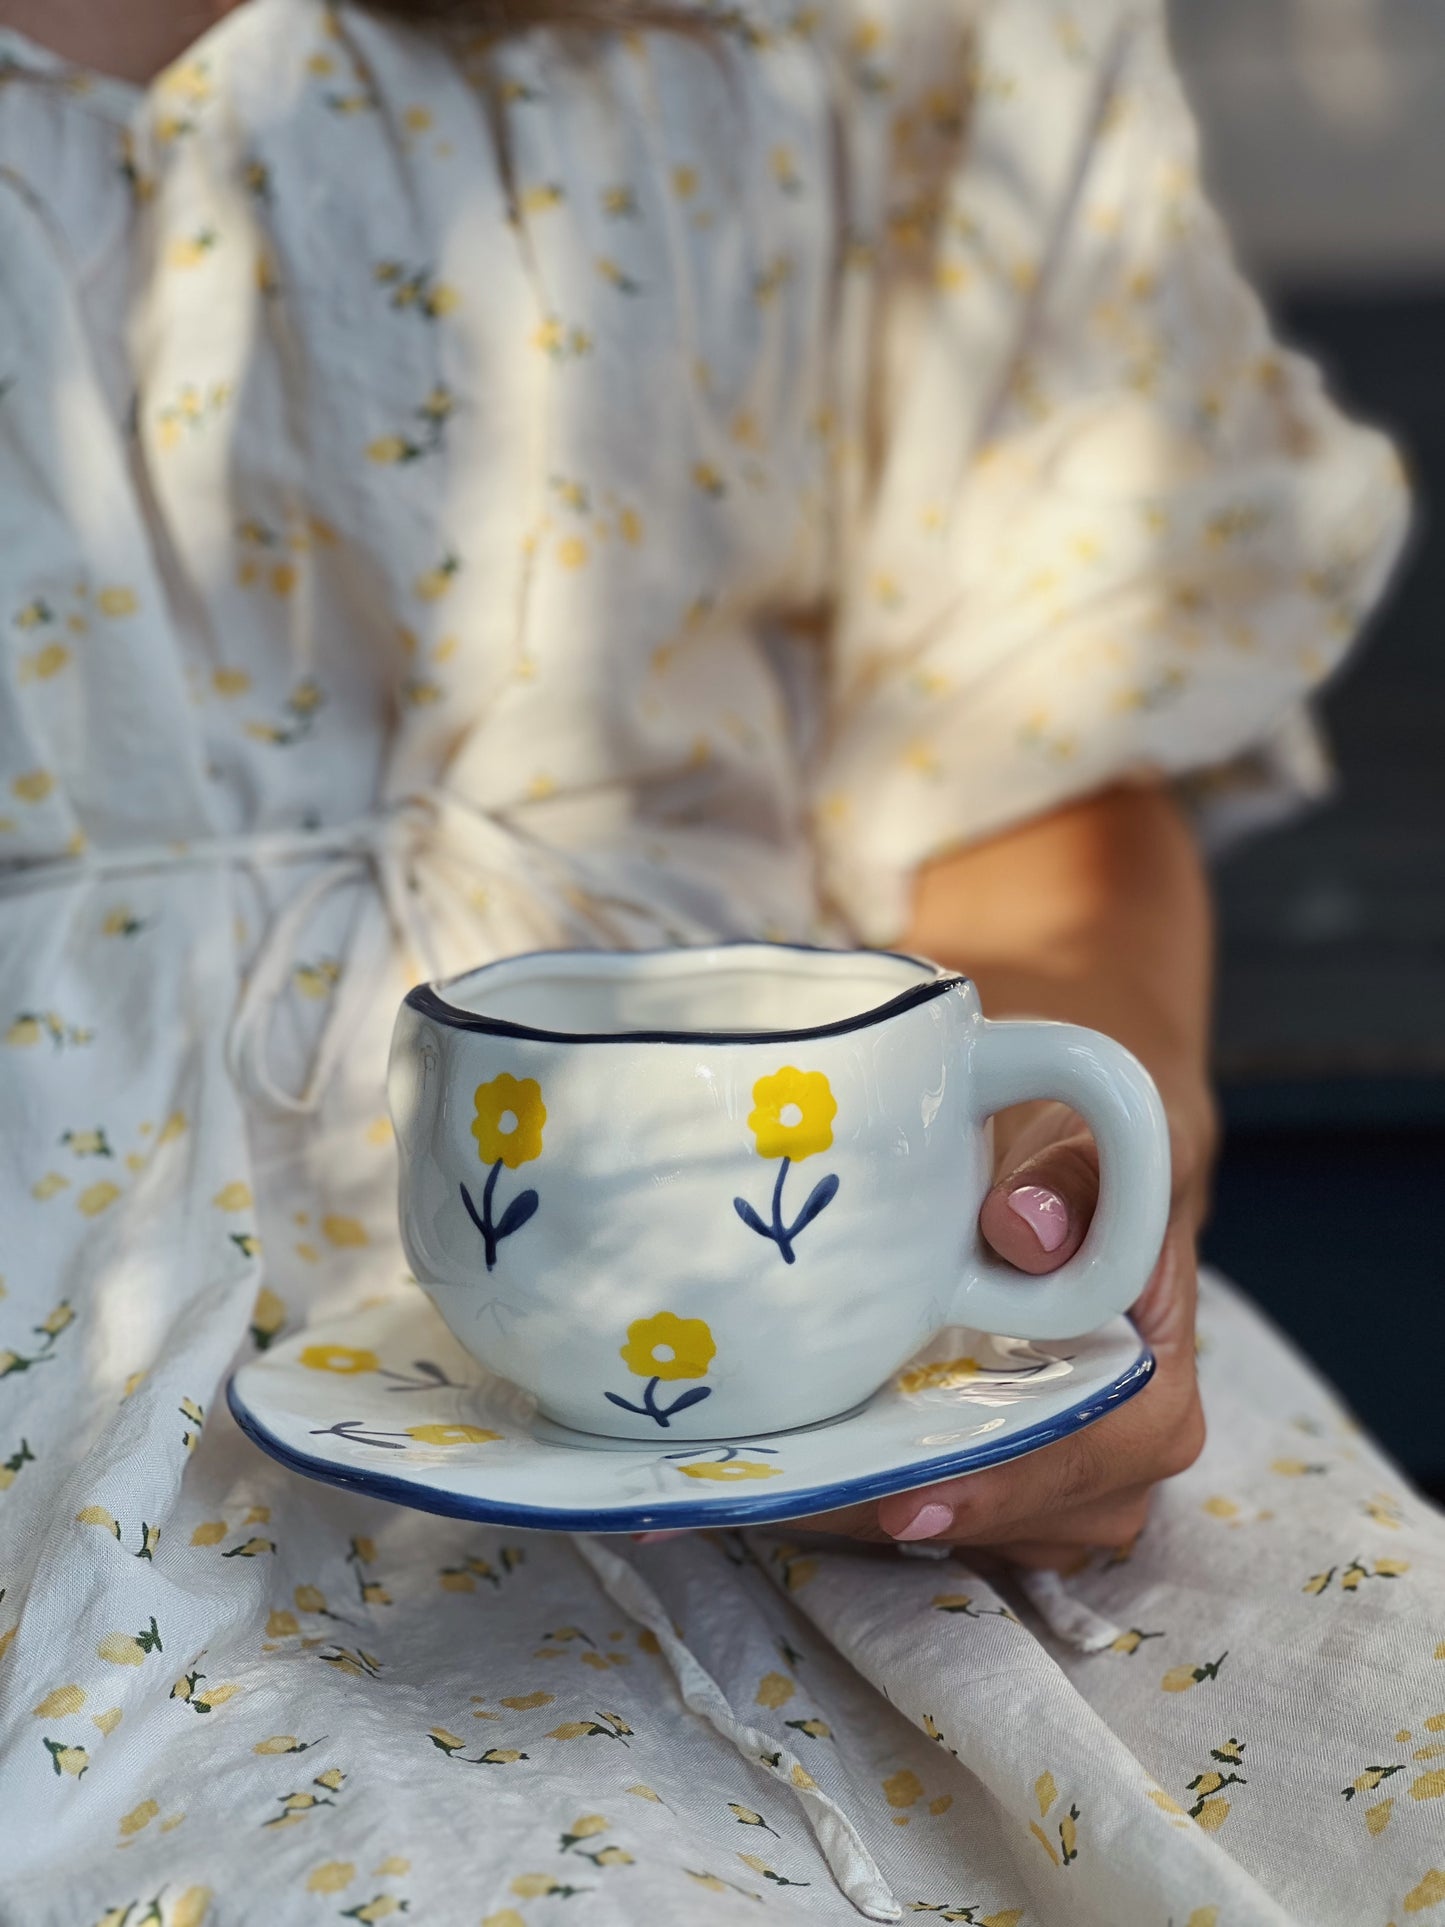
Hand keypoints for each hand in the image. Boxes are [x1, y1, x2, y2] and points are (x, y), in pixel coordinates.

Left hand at [806, 1067, 1215, 1566]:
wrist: (1099, 1166)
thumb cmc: (1100, 1157)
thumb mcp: (1100, 1140)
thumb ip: (1073, 1179)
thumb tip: (1025, 1231)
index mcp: (1159, 1391)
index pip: (1089, 1459)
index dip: (1004, 1485)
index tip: (909, 1498)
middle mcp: (1123, 1457)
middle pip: (1020, 1519)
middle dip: (907, 1511)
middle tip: (799, 1496)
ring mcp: (1068, 1481)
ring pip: (979, 1532)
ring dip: (879, 1516)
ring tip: (782, 1485)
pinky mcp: (1013, 1478)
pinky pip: (950, 1515)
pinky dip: (875, 1501)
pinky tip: (802, 1476)